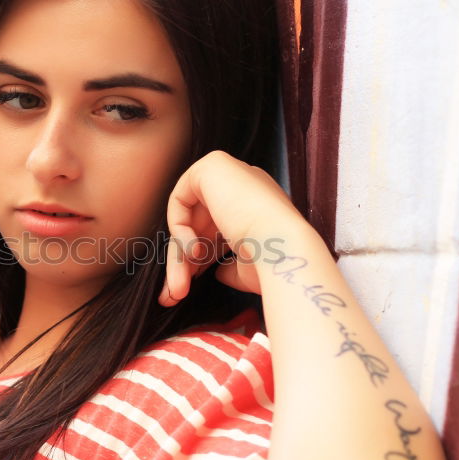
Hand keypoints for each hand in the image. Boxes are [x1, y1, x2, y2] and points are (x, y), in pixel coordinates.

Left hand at [158, 150, 312, 305]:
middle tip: (174, 294)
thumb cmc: (274, 263)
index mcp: (256, 207)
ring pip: (187, 217)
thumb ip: (228, 266)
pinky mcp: (213, 165)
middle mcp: (243, 187)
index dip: (199, 258)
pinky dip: (179, 227)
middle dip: (182, 262)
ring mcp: (230, 173)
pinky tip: (194, 249)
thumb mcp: (247, 268)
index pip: (216, 230)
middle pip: (198, 225)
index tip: (189, 286)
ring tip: (178, 287)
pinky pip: (180, 198)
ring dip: (178, 256)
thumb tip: (217, 272)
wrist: (284, 249)